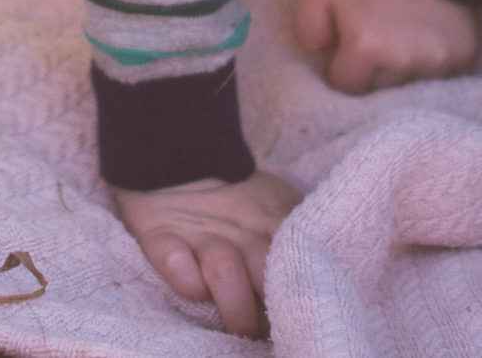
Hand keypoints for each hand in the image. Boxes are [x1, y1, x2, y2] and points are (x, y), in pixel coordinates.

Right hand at [113, 170, 302, 337]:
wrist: (177, 148)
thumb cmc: (234, 190)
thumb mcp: (274, 201)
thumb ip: (292, 227)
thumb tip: (321, 263)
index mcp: (273, 220)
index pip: (295, 259)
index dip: (299, 291)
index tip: (302, 313)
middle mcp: (240, 231)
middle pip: (264, 272)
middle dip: (268, 310)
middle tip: (268, 333)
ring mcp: (199, 234)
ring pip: (225, 272)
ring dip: (234, 305)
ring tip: (239, 330)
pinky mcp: (160, 235)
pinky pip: (171, 258)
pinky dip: (183, 275)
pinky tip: (193, 288)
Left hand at [292, 0, 478, 94]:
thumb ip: (306, 23)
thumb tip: (318, 51)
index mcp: (366, 47)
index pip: (346, 85)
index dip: (345, 68)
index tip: (350, 50)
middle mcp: (403, 61)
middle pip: (379, 89)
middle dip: (374, 71)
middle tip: (378, 40)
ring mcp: (437, 61)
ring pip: (410, 86)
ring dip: (404, 70)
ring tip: (403, 39)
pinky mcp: (463, 57)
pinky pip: (443, 79)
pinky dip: (433, 66)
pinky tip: (427, 42)